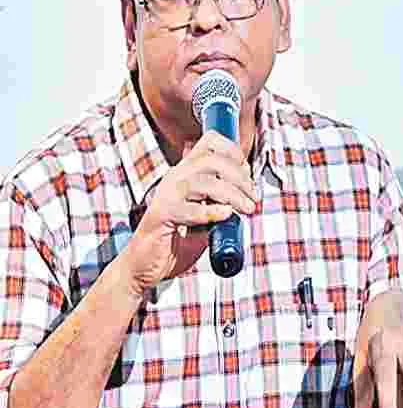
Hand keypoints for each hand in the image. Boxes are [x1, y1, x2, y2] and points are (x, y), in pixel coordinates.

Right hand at [120, 132, 256, 293]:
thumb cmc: (177, 239)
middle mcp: (175, 178)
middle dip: (240, 177)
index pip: (210, 142)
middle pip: (211, 160)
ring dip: (231, 194)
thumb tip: (251, 192)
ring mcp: (166, 196)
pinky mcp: (160, 217)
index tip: (248, 175)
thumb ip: (222, 200)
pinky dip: (211, 211)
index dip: (234, 152)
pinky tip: (225, 216)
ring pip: (202, 182)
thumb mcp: (206, 212)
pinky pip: (188, 209)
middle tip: (253, 198)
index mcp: (187, 173)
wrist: (145, 264)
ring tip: (246, 209)